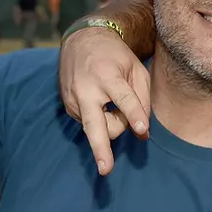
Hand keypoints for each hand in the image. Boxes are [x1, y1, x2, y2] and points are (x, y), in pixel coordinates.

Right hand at [59, 27, 150, 174]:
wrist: (82, 42)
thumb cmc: (116, 58)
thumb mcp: (136, 70)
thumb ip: (142, 100)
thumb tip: (143, 133)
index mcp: (107, 76)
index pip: (124, 99)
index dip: (134, 115)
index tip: (142, 130)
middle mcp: (87, 90)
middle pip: (96, 125)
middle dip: (101, 149)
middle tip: (106, 170)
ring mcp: (74, 100)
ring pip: (99, 129)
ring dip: (113, 125)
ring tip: (114, 104)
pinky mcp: (68, 108)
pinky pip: (91, 125)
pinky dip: (102, 121)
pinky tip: (102, 104)